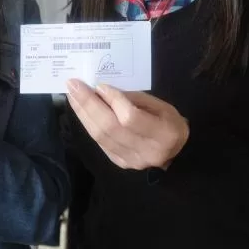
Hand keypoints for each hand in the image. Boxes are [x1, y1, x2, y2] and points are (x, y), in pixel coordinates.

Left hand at [66, 80, 188, 170]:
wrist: (175, 154)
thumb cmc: (169, 122)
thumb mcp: (161, 105)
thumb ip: (133, 99)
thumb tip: (103, 90)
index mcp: (163, 133)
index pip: (131, 118)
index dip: (113, 101)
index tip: (99, 85)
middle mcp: (146, 150)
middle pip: (110, 127)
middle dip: (88, 104)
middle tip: (73, 86)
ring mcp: (131, 160)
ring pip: (100, 136)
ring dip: (83, 113)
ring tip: (72, 95)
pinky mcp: (120, 162)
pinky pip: (99, 142)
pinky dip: (88, 124)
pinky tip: (81, 110)